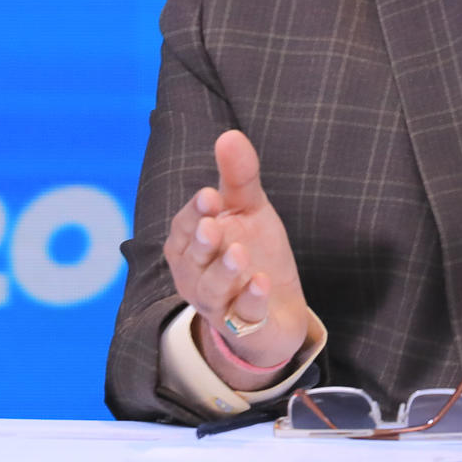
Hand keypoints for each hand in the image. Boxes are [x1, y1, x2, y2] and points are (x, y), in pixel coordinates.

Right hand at [162, 130, 310, 379]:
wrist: (277, 309)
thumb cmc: (254, 251)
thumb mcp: (249, 211)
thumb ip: (239, 177)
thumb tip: (229, 134)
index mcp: (190, 245)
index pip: (184, 227)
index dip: (194, 213)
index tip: (210, 196)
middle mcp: (195, 276)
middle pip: (191, 260)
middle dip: (201, 243)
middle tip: (212, 227)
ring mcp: (218, 304)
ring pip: (212, 290)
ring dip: (224, 272)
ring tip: (239, 253)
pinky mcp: (244, 327)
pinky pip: (243, 316)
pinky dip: (251, 300)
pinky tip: (261, 283)